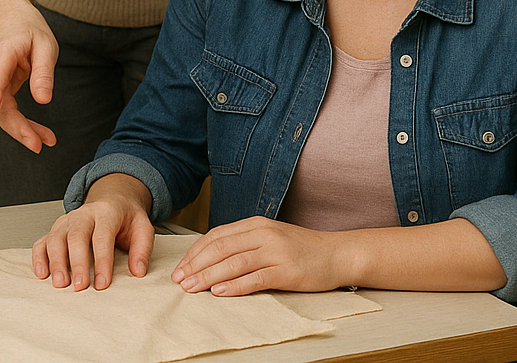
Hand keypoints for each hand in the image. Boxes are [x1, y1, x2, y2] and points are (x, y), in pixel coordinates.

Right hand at [0, 6, 59, 151]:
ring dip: (21, 130)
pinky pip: (5, 111)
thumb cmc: (30, 32)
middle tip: (36, 144)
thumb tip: (43, 100)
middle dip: (16, 127)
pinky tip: (38, 134)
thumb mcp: (45, 46)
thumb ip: (43, 72)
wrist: (13, 22)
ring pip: (1, 112)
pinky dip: (21, 124)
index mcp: (4, 52)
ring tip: (46, 140)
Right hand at [33, 174, 154, 290]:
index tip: (103, 283)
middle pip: (76, 236)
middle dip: (77, 262)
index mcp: (106, 212)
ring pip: (56, 238)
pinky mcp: (56, 230)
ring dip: (56, 262)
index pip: (102, 236)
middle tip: (80, 286)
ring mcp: (67, 222)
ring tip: (60, 283)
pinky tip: (42, 274)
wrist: (113, 201)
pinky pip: (42, 242)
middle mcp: (83, 215)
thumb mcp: (143, 227)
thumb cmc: (126, 218)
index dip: (102, 261)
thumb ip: (142, 249)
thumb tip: (138, 271)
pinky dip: (39, 257)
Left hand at [173, 216, 348, 295]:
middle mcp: (263, 234)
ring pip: (233, 263)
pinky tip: (219, 292)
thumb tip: (211, 258)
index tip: (180, 267)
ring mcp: (275, 251)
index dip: (195, 252)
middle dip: (196, 265)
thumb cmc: (301, 248)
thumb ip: (244, 243)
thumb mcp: (269, 237)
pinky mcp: (287, 270)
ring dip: (208, 276)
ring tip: (192, 287)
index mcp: (255, 224)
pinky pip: (255, 278)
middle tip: (179, 280)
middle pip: (220, 249)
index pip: (216, 236)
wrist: (337, 254)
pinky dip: (234, 285)